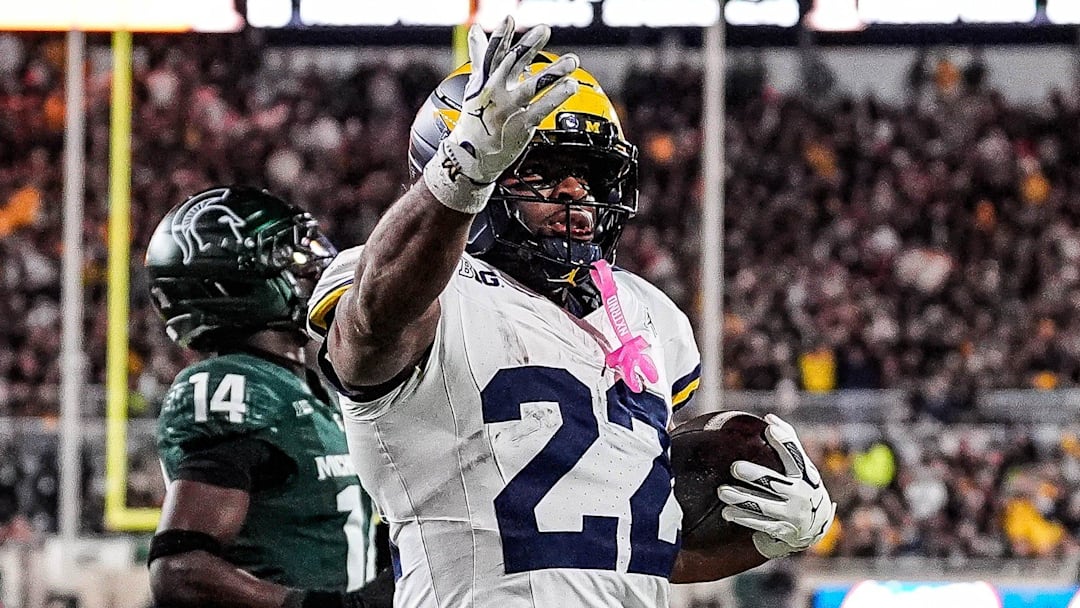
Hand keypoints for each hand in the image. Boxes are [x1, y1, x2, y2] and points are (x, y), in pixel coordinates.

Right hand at [423, 16, 580, 213]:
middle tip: (545, 29)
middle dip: (529, 45)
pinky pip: (540, 109)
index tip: (509, 18)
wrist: (469, 157)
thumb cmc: (475, 119)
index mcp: (485, 81)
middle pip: (513, 65)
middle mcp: (495, 93)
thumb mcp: (475, 86)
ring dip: (553, 72)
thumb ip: (479, 56)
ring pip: (531, 87)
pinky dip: (555, 97)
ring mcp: (508, 110)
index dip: (501, 36)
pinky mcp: (520, 126)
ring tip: (571, 61)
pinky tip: (570, 86)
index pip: (493, 54)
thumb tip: (474, 30)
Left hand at [716, 414, 835, 558]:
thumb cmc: (801, 485)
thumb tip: (769, 417)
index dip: (785, 442)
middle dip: (754, 475)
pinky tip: (727, 512)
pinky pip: (759, 524)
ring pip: (763, 506)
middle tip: (735, 467)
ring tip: (722, 492)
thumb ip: (788, 442)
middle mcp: (800, 495)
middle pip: (774, 483)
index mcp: (805, 475)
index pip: (795, 457)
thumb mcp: (801, 467)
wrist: (816, 526)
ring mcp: (791, 514)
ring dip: (742, 499)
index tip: (769, 429)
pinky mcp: (781, 530)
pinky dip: (742, 518)